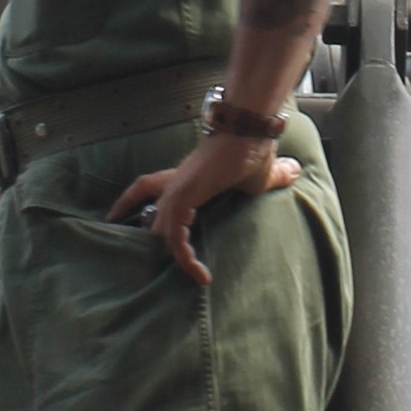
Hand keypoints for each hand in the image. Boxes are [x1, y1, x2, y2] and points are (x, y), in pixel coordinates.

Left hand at [110, 127, 295, 285]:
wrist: (248, 134)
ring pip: (157, 227)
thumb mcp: (262, 175)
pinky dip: (184, 257)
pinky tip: (199, 274)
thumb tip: (295, 171)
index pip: (145, 185)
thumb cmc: (252, 151)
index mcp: (185, 178)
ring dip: (167, 252)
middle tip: (132, 253)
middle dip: (136, 226)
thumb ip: (274, 177)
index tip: (115, 217)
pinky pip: (174, 237)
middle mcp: (175, 183)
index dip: (128, 201)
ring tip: (187, 276)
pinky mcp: (183, 198)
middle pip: (141, 198)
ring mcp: (176, 190)